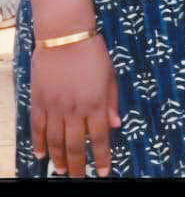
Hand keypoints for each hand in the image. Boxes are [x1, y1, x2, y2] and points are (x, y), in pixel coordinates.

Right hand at [30, 34, 119, 176]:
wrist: (65, 36)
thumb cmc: (93, 53)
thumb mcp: (111, 75)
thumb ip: (112, 102)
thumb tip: (115, 125)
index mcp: (96, 103)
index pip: (100, 138)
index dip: (101, 158)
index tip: (103, 172)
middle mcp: (75, 109)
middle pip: (75, 146)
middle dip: (79, 166)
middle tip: (80, 179)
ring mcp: (55, 107)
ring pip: (55, 141)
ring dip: (59, 159)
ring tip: (62, 171)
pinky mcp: (39, 102)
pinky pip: (38, 128)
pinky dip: (39, 143)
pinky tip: (41, 155)